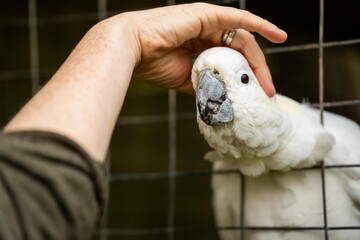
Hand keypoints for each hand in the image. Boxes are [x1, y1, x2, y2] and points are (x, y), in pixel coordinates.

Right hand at [122, 3, 286, 95]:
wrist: (133, 50)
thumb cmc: (153, 64)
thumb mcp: (185, 79)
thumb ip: (204, 82)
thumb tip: (219, 94)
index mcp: (199, 45)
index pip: (229, 59)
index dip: (245, 76)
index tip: (256, 95)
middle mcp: (205, 31)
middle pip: (239, 50)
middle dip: (255, 72)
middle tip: (267, 92)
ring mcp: (207, 21)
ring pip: (242, 39)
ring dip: (259, 60)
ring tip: (268, 82)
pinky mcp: (207, 14)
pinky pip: (238, 18)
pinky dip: (259, 24)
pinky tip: (277, 34)